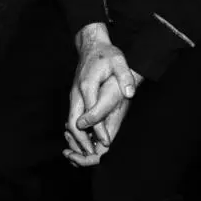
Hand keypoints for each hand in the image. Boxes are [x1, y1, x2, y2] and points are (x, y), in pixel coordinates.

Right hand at [65, 30, 141, 159]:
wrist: (91, 45)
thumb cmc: (106, 53)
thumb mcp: (119, 61)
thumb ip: (124, 76)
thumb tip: (129, 93)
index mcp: (88, 86)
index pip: (91, 114)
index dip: (99, 130)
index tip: (107, 142)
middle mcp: (77, 93)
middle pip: (74, 122)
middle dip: (82, 141)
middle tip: (94, 155)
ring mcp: (73, 95)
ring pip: (71, 122)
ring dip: (78, 138)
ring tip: (89, 153)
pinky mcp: (74, 97)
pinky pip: (72, 117)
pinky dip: (76, 131)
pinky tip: (85, 140)